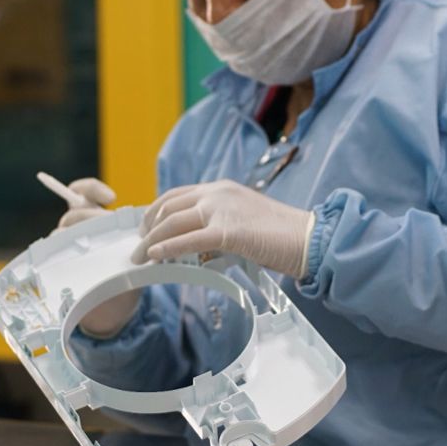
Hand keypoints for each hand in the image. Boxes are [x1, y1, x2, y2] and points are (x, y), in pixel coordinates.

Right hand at [51, 177, 139, 337]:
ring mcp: (67, 246)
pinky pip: (50, 251)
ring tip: (90, 246)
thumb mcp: (136, 253)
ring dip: (75, 234)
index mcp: (95, 219)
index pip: (83, 193)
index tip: (111, 198)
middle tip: (106, 227)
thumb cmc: (128, 274)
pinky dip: (58, 250)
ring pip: (62, 230)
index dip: (92, 189)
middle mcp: (78, 229)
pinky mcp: (58, 264)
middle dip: (90, 216)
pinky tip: (72, 257)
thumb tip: (150, 227)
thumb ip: (140, 238)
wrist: (117, 307)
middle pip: (74, 212)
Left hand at [130, 180, 315, 279]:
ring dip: (151, 241)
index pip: (176, 195)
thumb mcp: (242, 219)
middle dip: (148, 227)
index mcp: (220, 188)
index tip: (146, 228)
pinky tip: (155, 257)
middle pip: (168, 207)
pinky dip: (167, 248)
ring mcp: (222, 210)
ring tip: (141, 257)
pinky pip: (188, 240)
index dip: (155, 211)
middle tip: (139, 246)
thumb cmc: (280, 235)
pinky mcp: (228, 232)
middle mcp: (217, 193)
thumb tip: (194, 245)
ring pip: (173, 222)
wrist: (307, 238)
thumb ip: (218, 224)